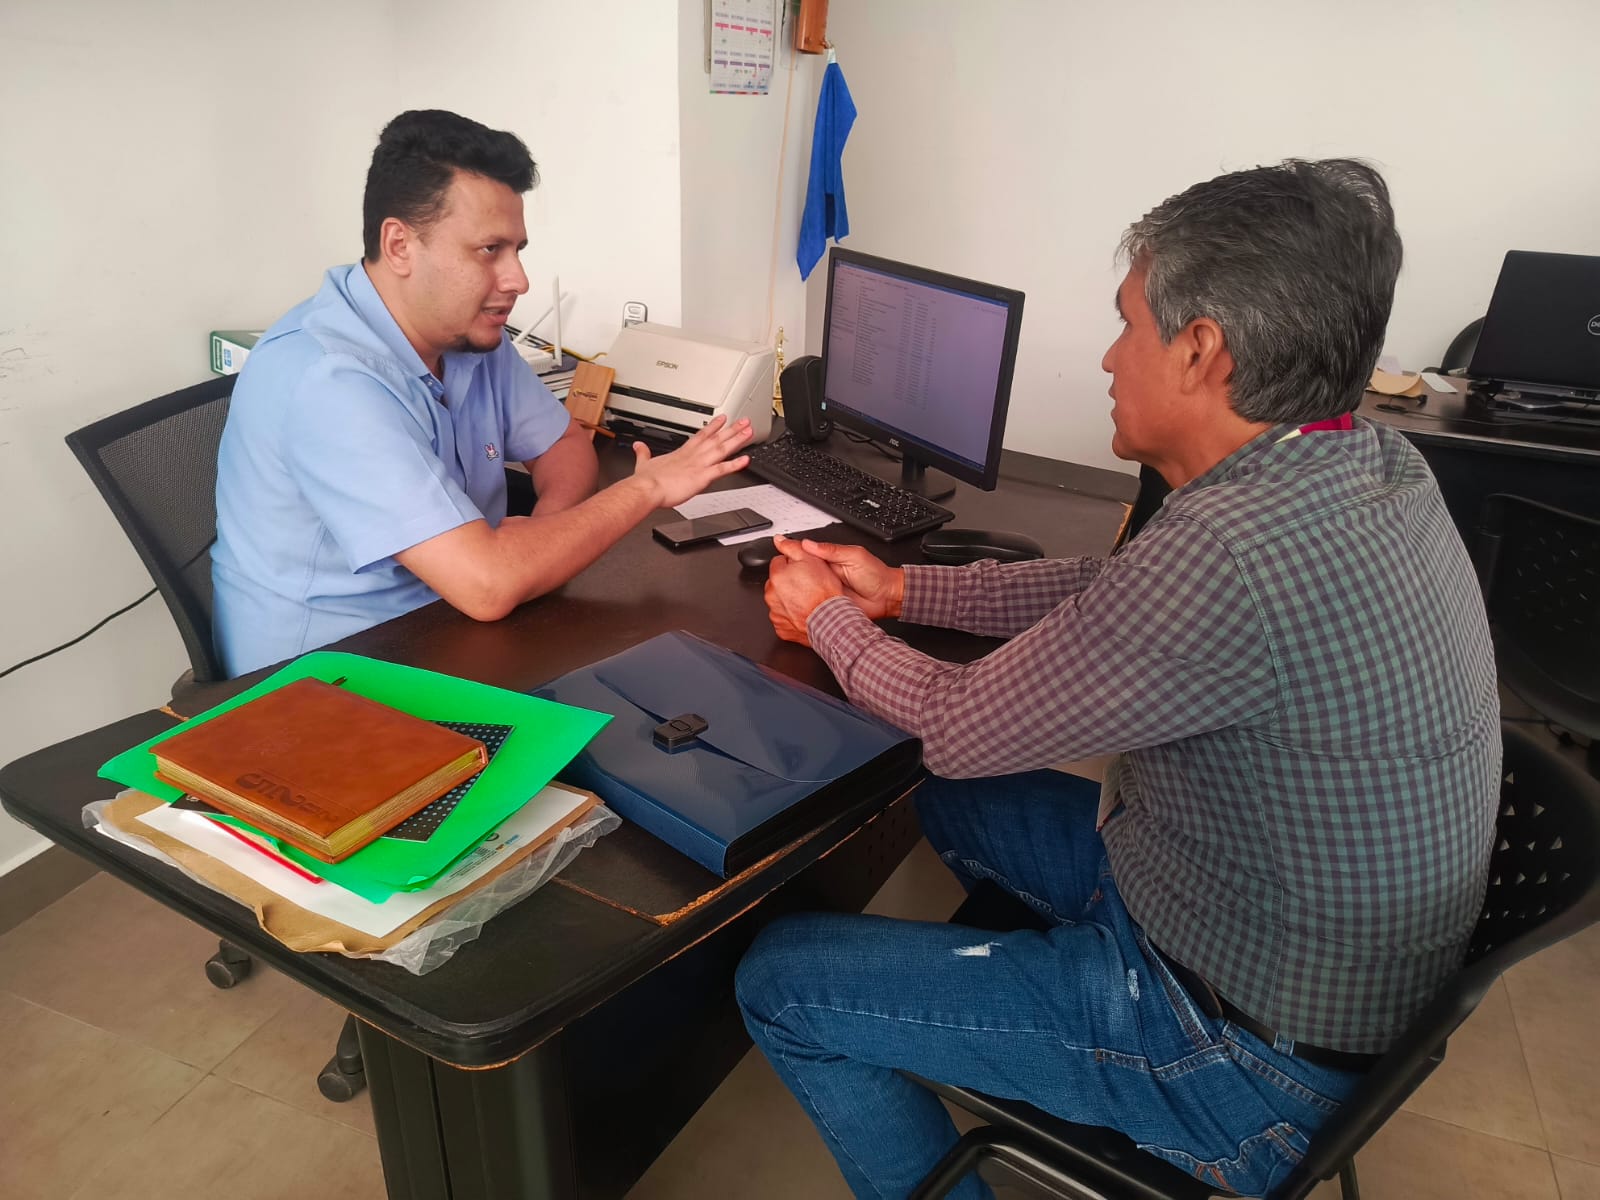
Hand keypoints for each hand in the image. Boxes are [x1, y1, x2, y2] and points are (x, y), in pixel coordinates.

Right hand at [630, 416, 754, 508]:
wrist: (646, 489)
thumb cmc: (646, 481)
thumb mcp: (643, 463)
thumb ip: (643, 454)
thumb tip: (638, 446)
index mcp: (681, 453)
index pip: (701, 436)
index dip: (713, 427)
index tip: (723, 419)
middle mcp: (693, 456)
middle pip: (716, 439)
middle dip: (732, 430)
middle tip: (745, 422)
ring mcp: (699, 465)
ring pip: (722, 449)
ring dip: (737, 440)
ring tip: (749, 433)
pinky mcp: (702, 477)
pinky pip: (722, 469)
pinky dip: (735, 465)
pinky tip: (746, 460)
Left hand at [764, 540, 847, 645]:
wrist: (832, 620)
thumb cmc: (825, 593)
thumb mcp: (812, 560)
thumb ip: (792, 547)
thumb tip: (779, 540)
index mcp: (777, 576)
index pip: (778, 562)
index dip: (793, 564)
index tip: (803, 570)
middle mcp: (772, 595)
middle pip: (777, 581)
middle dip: (789, 581)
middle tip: (807, 585)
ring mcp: (775, 613)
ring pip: (779, 600)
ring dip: (790, 599)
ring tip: (808, 599)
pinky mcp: (781, 627)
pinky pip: (784, 618)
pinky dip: (792, 615)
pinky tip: (804, 612)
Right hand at [782, 536, 903, 619]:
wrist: (887, 598)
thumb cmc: (875, 575)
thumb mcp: (855, 556)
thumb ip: (832, 550)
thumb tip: (809, 544)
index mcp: (829, 560)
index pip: (805, 553)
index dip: (791, 549)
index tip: (778, 545)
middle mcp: (823, 575)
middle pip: (799, 571)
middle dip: (788, 571)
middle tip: (778, 571)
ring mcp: (824, 590)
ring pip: (802, 589)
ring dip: (794, 589)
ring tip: (783, 587)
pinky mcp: (827, 604)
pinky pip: (811, 604)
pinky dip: (803, 604)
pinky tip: (797, 604)